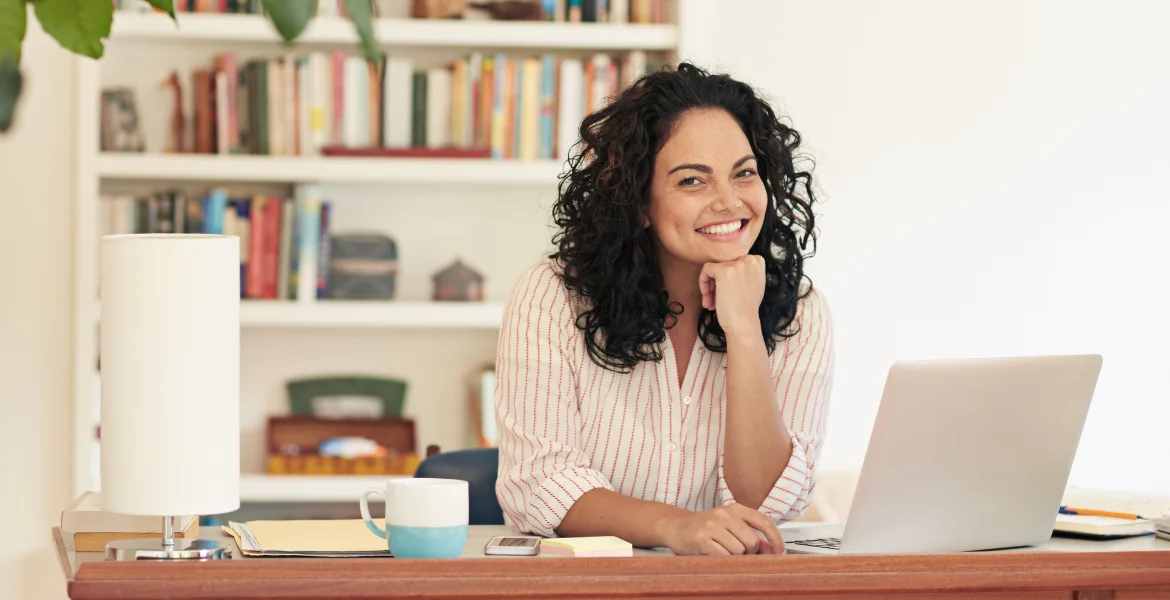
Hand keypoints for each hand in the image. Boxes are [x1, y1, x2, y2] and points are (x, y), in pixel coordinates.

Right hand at [662, 504, 784, 555]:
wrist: (675, 526)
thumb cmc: (705, 528)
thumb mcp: (729, 526)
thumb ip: (749, 534)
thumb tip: (771, 549)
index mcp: (735, 509)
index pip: (763, 521)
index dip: (775, 538)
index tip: (779, 551)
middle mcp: (724, 514)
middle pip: (752, 541)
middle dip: (749, 553)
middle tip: (738, 554)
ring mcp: (712, 525)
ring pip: (738, 551)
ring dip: (734, 558)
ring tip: (721, 552)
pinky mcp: (701, 539)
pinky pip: (723, 556)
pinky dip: (722, 560)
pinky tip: (713, 555)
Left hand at [698, 254, 764, 338]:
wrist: (744, 324)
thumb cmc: (745, 308)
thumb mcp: (752, 284)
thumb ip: (744, 272)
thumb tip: (727, 265)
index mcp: (757, 261)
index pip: (734, 262)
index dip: (727, 277)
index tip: (725, 291)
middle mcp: (749, 259)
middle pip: (723, 265)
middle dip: (717, 283)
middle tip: (714, 300)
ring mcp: (737, 265)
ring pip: (714, 268)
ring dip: (710, 286)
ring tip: (710, 303)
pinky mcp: (724, 271)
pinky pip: (707, 269)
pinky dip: (703, 282)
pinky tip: (707, 297)